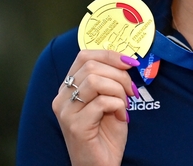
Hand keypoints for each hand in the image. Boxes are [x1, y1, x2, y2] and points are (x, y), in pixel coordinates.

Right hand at [52, 50, 138, 165]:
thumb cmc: (106, 136)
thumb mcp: (108, 101)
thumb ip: (110, 81)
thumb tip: (126, 60)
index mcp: (68, 89)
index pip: (84, 56)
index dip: (110, 55)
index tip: (129, 63)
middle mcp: (62, 98)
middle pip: (91, 66)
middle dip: (119, 75)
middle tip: (131, 90)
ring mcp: (66, 112)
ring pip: (95, 81)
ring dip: (118, 90)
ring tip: (125, 104)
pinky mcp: (76, 126)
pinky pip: (102, 102)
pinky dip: (118, 105)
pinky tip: (122, 117)